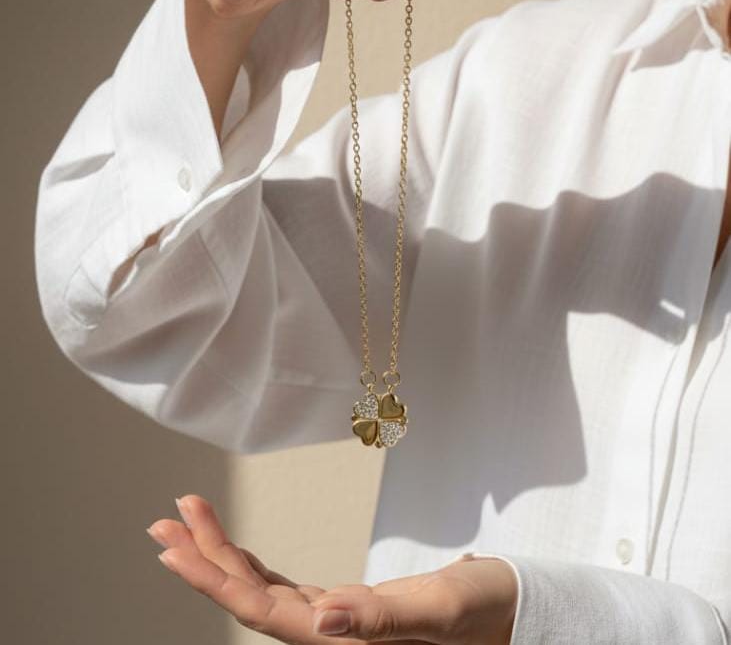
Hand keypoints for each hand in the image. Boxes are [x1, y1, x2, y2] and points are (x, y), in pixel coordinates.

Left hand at [146, 493, 517, 644]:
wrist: (504, 614)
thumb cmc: (480, 612)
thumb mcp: (438, 609)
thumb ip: (379, 620)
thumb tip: (320, 620)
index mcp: (344, 639)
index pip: (262, 610)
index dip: (212, 579)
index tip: (172, 543)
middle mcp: (328, 635)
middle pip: (250, 597)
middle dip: (204, 559)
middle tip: (165, 520)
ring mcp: (333, 621)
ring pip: (262, 589)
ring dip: (222, 557)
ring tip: (187, 520)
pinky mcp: (343, 608)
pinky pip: (285, 586)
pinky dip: (253, 563)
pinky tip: (233, 550)